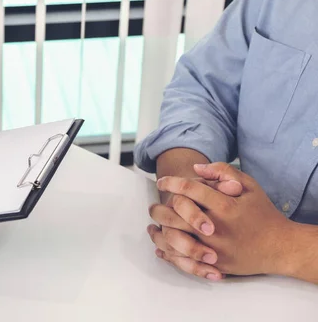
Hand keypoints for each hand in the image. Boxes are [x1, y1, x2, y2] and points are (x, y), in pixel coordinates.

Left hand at [157, 163, 292, 275]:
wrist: (281, 247)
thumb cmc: (263, 213)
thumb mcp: (249, 186)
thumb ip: (223, 172)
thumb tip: (195, 168)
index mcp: (225, 206)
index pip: (189, 190)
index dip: (171, 183)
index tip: (162, 182)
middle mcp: (217, 228)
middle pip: (176, 215)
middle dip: (159, 209)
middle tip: (152, 206)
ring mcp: (215, 248)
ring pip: (175, 240)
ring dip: (159, 232)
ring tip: (152, 225)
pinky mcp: (215, 265)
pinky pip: (184, 261)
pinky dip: (168, 254)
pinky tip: (160, 247)